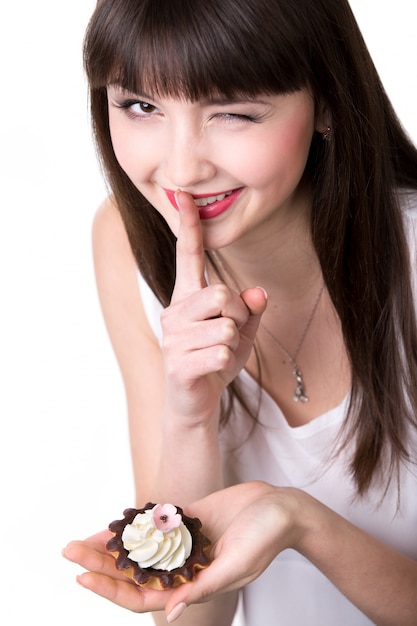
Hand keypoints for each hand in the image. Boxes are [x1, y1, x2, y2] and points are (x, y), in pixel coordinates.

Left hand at [63, 482, 303, 620]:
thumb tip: (168, 612)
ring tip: (80, 539)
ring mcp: (184, 543)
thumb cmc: (266, 539)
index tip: (83, 575)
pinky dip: (132, 524)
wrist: (281, 508)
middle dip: (100, 563)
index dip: (111, 588)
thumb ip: (203, 588)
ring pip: (138, 549)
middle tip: (68, 550)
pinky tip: (113, 521)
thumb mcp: (236, 565)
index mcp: (194, 585)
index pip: (142, 594)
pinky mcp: (188, 519)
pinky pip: (153, 524)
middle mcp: (184, 567)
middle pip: (133, 571)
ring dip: (111, 544)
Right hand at [161, 190, 266, 423]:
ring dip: (233, 344)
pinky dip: (228, 363)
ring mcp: (173, 338)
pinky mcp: (178, 364)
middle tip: (228, 334)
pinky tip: (213, 370)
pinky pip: (222, 352)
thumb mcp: (240, 332)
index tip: (184, 195)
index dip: (188, 226)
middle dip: (237, 316)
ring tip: (218, 355)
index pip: (187, 255)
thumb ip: (250, 311)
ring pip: (226, 327)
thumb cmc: (214, 360)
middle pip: (222, 294)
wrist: (194, 402)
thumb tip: (258, 293)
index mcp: (187, 298)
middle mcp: (175, 312)